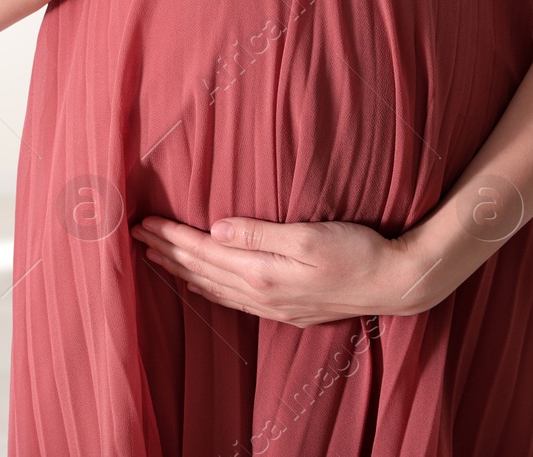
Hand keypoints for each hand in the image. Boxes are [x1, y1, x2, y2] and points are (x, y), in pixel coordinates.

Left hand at [130, 215, 429, 326]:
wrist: (395, 282)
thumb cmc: (359, 252)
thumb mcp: (310, 235)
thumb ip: (261, 233)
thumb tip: (217, 228)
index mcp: (263, 273)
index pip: (204, 251)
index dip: (173, 236)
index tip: (144, 222)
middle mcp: (262, 294)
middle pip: (202, 271)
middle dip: (168, 252)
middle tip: (137, 237)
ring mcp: (275, 306)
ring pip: (215, 288)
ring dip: (183, 272)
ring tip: (158, 259)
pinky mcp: (288, 309)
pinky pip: (234, 300)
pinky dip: (210, 288)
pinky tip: (204, 284)